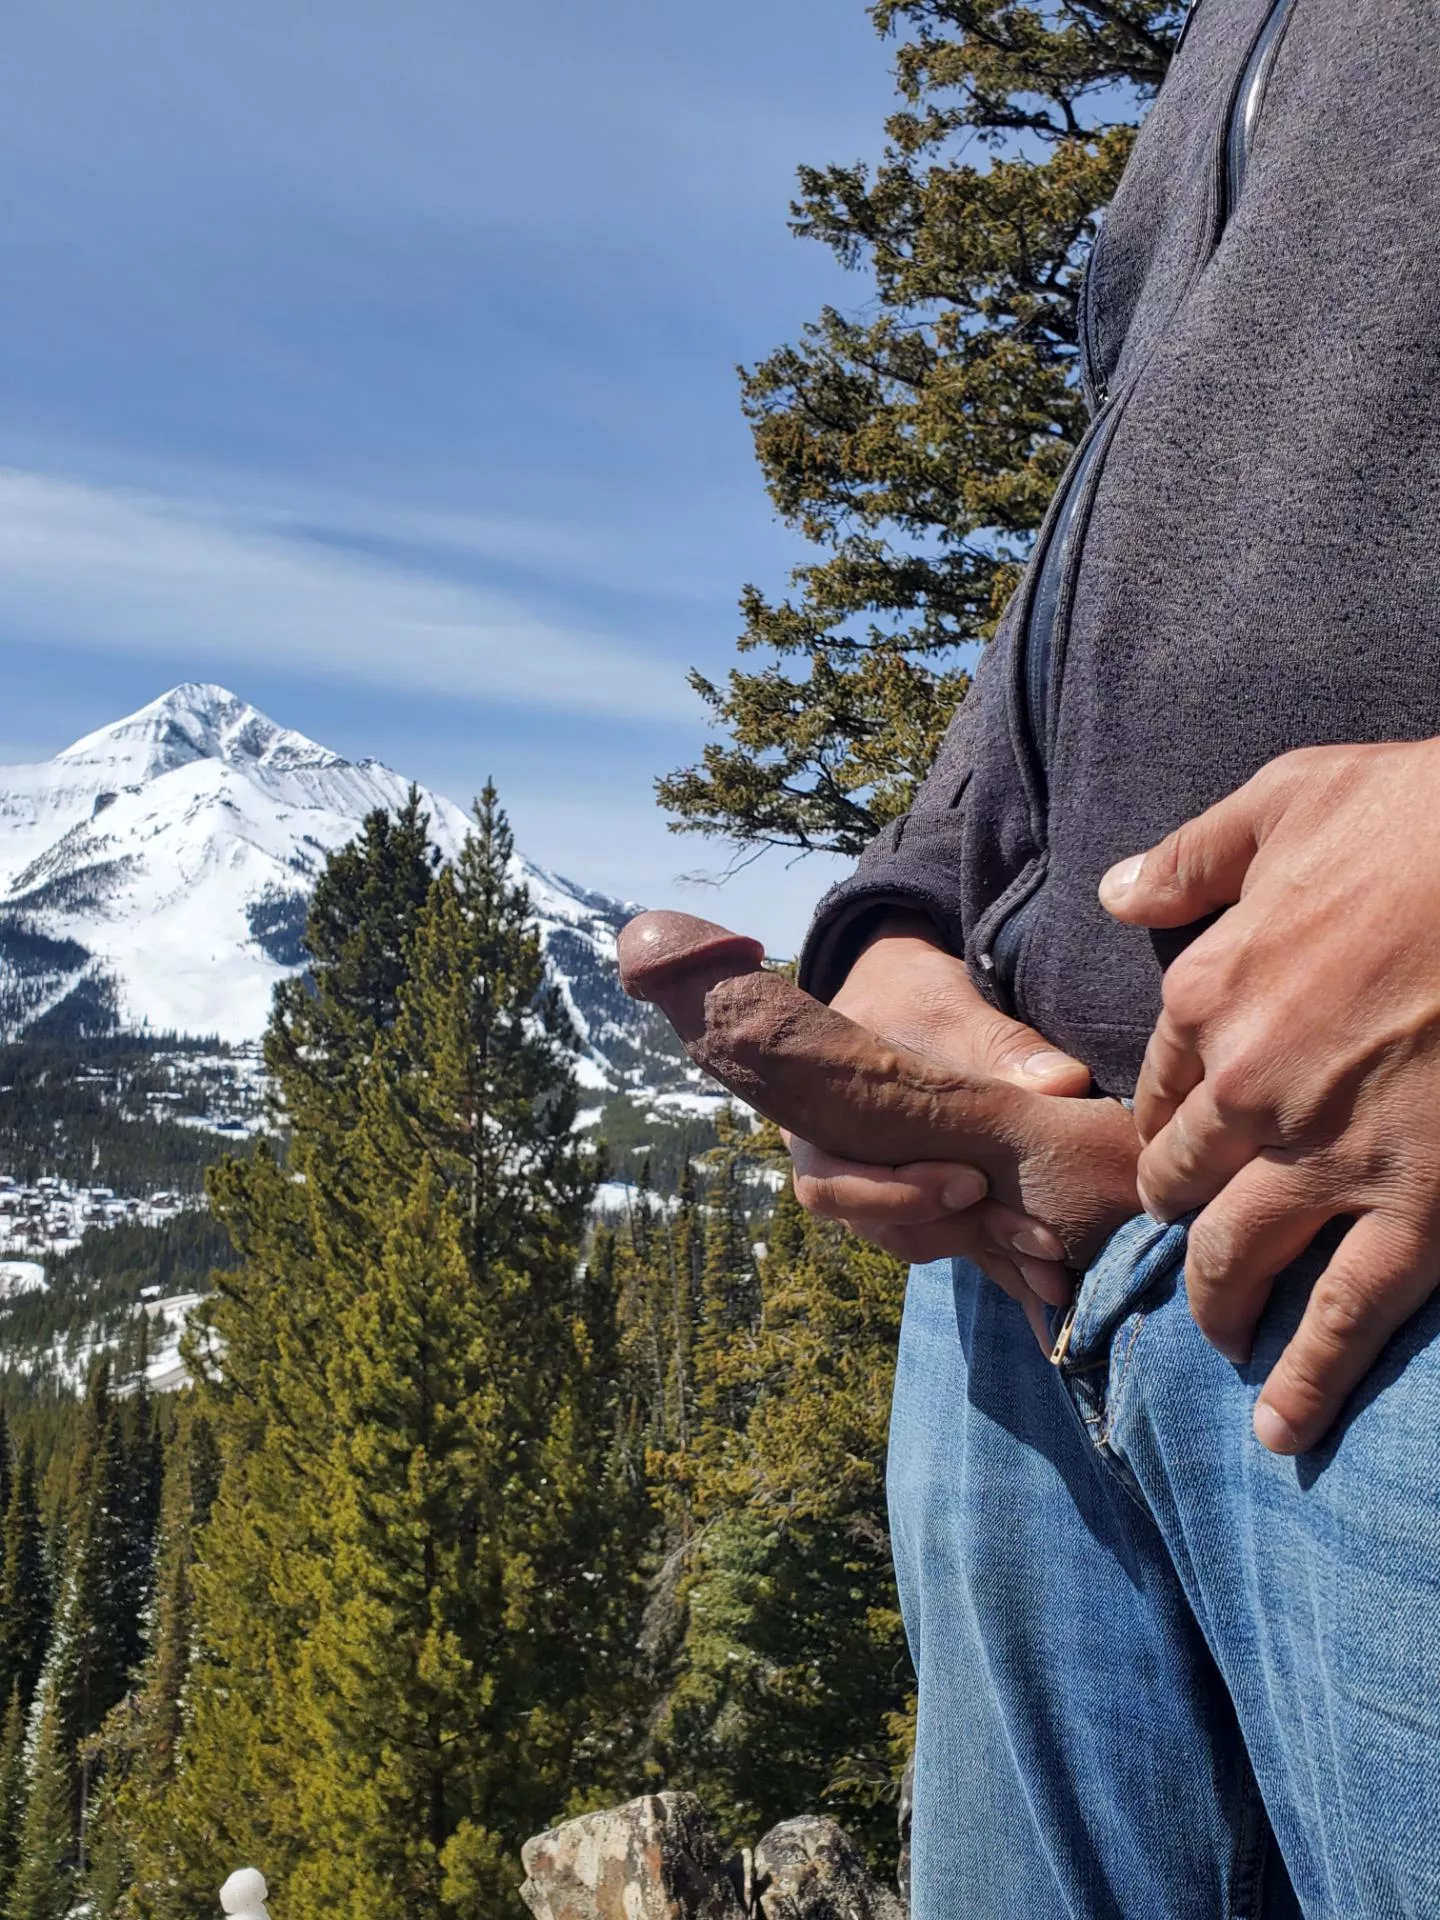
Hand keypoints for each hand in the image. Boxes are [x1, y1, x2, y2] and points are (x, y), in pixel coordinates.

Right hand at [789, 915, 1091, 1332]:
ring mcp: (886, 1188)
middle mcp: (842, 1167)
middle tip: (1033, 1235)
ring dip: (987, 1252)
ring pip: (921, 1242)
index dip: (894, 1196)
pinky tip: (1058, 1282)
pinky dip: (1004, 1259)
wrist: (904, 995)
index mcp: (816, 1124)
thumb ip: (997, 1044)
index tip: (970, 1183)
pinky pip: (957, 1240)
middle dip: (955, 1234)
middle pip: (878, 1228)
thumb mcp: (947, 1004)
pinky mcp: (931, 1200)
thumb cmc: (910, 993)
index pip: (832, 1184)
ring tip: (1054, 1262)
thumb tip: (1063, 1084)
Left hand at [1101, 739, 1439, 1452]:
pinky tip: (1279, 1430)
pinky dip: (1306, 1381)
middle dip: (1173, 1218)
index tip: (1175, 1149)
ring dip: (1216, 1307)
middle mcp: (1248, 1087)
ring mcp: (1328, 1156)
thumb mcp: (1286, 801)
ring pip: (1236, 1259)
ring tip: (1216, 1338)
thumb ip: (1190, 858)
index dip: (1164, 1124)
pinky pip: (1344, 1316)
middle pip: (1177, 1183)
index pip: (1157, 1088)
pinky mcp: (1416, 1206)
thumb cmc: (1422, 814)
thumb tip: (1115, 890)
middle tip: (1185, 1246)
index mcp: (1210, 994)